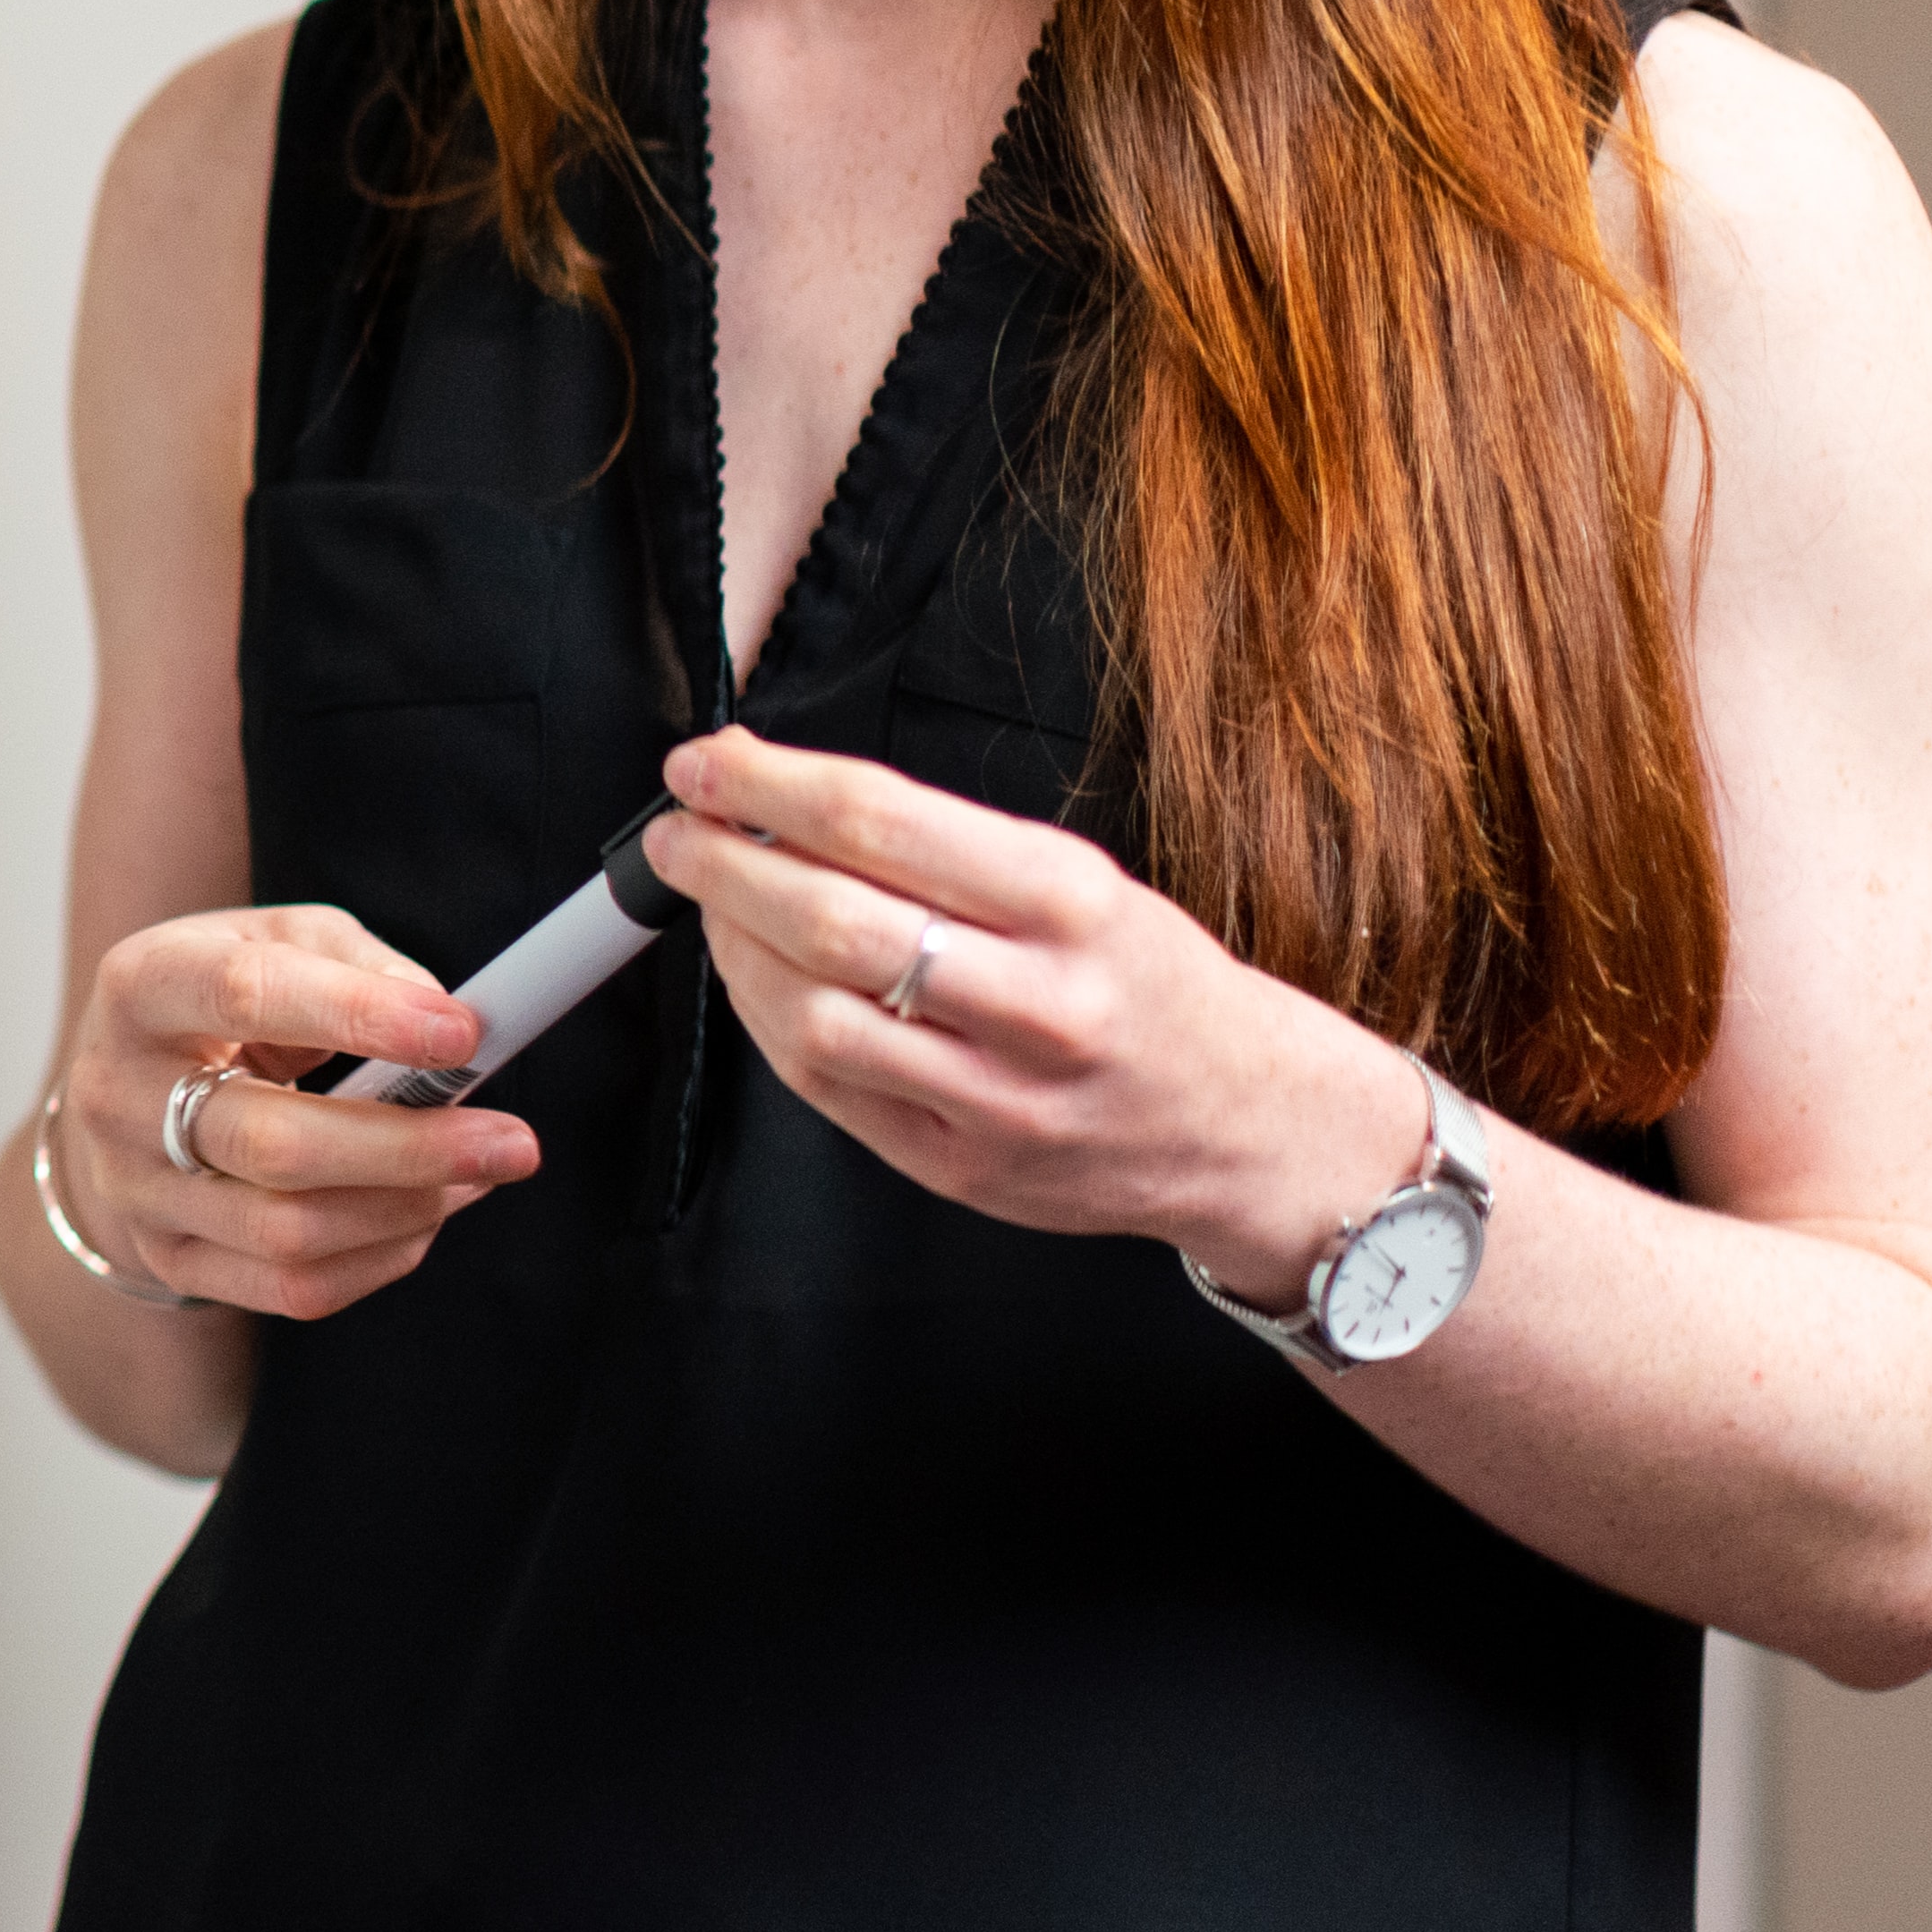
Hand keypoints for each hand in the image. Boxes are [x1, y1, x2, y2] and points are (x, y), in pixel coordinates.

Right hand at [49, 902, 537, 1321]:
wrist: (131, 1086)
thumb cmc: (224, 999)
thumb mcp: (279, 939)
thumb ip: (360, 965)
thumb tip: (445, 1024)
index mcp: (141, 986)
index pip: (242, 995)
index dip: (359, 1015)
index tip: (463, 1034)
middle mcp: (116, 1093)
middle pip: (271, 1144)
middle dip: (409, 1148)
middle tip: (513, 1141)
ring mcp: (135, 1189)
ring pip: (287, 1231)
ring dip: (408, 1209)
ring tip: (479, 1173)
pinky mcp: (167, 1258)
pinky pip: (291, 1288)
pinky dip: (380, 1257)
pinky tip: (425, 1215)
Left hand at [644, 728, 1416, 1295]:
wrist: (1252, 1128)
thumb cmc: (1154, 986)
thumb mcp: (1085, 884)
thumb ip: (946, 850)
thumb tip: (790, 801)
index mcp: (1073, 904)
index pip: (882, 824)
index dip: (767, 786)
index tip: (706, 764)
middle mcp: (1039, 1004)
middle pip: (832, 921)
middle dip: (724, 865)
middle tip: (679, 831)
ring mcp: (998, 1098)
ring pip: (814, 1017)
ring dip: (732, 949)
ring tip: (711, 904)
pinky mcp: (959, 1167)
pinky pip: (826, 1089)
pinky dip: (768, 1023)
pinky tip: (753, 979)